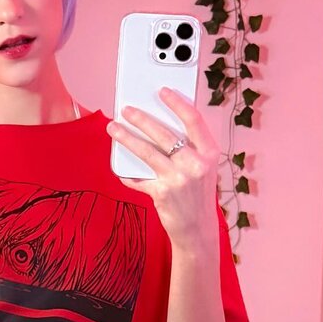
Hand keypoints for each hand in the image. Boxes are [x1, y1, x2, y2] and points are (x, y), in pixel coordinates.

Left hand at [106, 86, 218, 251]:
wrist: (198, 230)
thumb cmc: (198, 196)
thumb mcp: (203, 169)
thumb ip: (189, 150)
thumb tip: (159, 127)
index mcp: (209, 154)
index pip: (194, 120)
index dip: (177, 103)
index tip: (162, 91)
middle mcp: (196, 165)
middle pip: (164, 134)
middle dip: (142, 119)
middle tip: (126, 110)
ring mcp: (179, 179)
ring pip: (147, 152)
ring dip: (127, 138)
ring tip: (113, 128)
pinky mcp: (162, 194)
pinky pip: (139, 179)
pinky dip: (128, 174)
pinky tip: (120, 169)